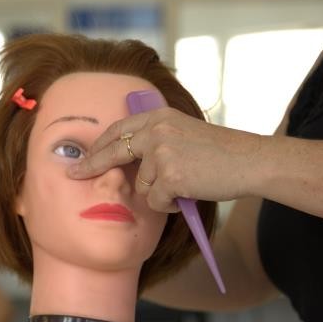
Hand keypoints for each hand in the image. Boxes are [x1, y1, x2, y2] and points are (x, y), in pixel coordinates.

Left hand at [67, 107, 265, 211]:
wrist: (250, 161)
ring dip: (159, 192)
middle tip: (72, 174)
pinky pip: (156, 201)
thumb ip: (158, 140)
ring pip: (142, 185)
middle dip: (90, 165)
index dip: (98, 145)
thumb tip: (129, 161)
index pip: (118, 130)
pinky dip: (170, 205)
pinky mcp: (170, 176)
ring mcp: (162, 153)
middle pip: (113, 152)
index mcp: (159, 117)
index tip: (82, 156)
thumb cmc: (222, 153)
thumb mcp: (184, 134)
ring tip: (186, 185)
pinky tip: (190, 194)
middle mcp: (156, 131)